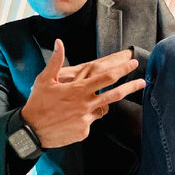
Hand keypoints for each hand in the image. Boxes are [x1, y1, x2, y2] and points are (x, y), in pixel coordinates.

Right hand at [21, 41, 144, 147]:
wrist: (31, 130)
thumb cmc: (37, 103)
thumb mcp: (44, 80)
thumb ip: (56, 61)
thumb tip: (59, 42)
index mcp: (78, 89)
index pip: (106, 77)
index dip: (122, 69)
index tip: (132, 63)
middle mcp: (85, 103)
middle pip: (114, 94)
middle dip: (131, 86)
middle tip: (142, 81)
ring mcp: (86, 119)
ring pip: (103, 109)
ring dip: (103, 104)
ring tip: (91, 104)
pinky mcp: (84, 131)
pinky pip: (90, 122)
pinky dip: (85, 119)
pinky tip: (70, 119)